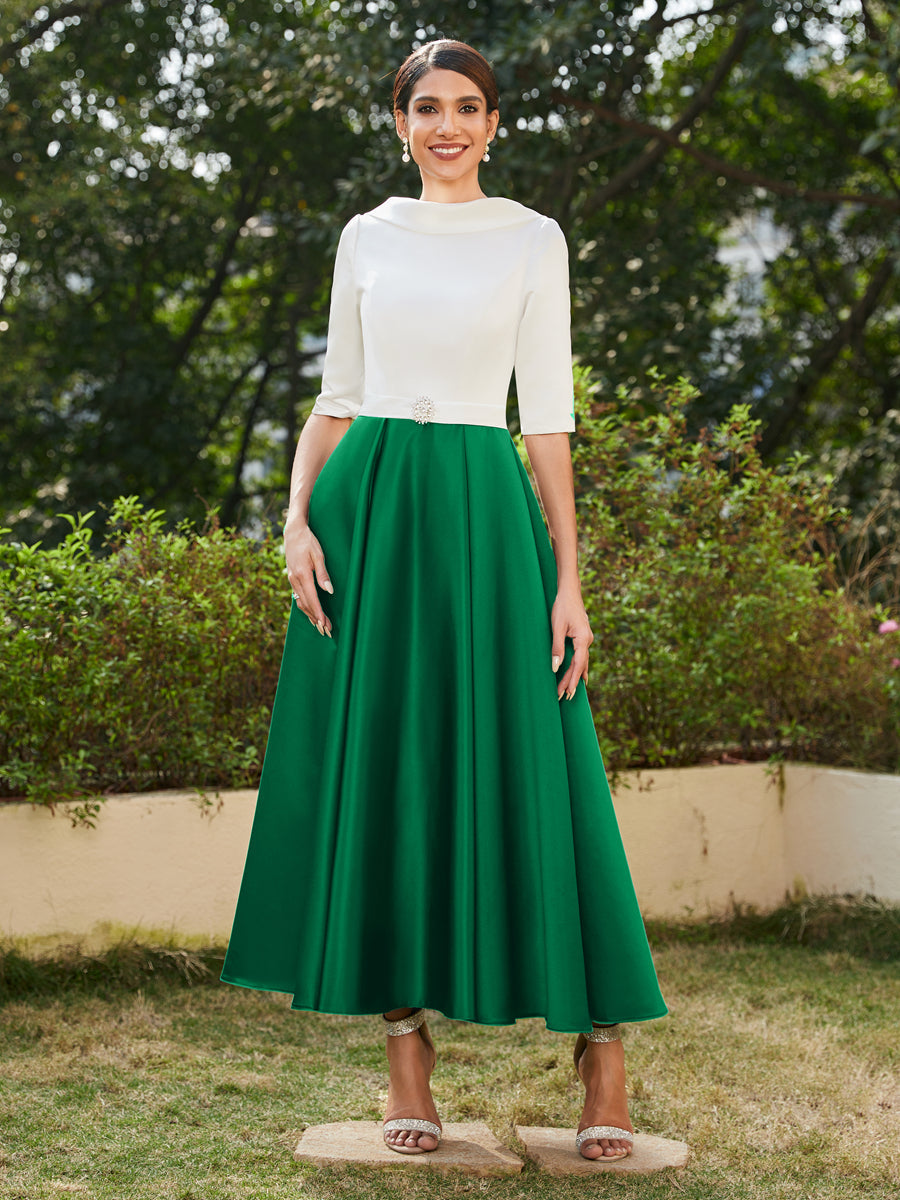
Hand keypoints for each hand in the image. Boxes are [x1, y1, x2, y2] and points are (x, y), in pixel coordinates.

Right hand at [284, 520, 332, 636]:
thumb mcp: (319, 555)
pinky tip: (311, 614)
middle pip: (306, 604)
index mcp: (302, 574)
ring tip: (320, 627)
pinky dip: (305, 607)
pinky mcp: (292, 579)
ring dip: (310, 615)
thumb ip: (323, 574)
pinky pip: (298, 597)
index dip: (318, 613)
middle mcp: (294, 580)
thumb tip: (329, 591)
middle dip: (316, 618)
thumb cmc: (309, 542)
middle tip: (327, 630)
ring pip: (300, 602)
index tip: (324, 624)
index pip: (312, 599)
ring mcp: (291, 580)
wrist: (293, 533)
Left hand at [550, 587, 592, 700]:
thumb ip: (557, 648)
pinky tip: (580, 676)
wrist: (570, 592)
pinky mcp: (582, 638)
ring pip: (581, 662)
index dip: (573, 679)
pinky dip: (579, 667)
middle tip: (564, 697)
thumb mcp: (557, 628)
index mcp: (583, 639)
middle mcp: (588, 641)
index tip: (568, 692)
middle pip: (580, 665)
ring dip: (575, 676)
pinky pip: (582, 656)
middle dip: (572, 681)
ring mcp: (586, 639)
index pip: (578, 664)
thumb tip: (556, 667)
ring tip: (570, 692)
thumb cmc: (562, 607)